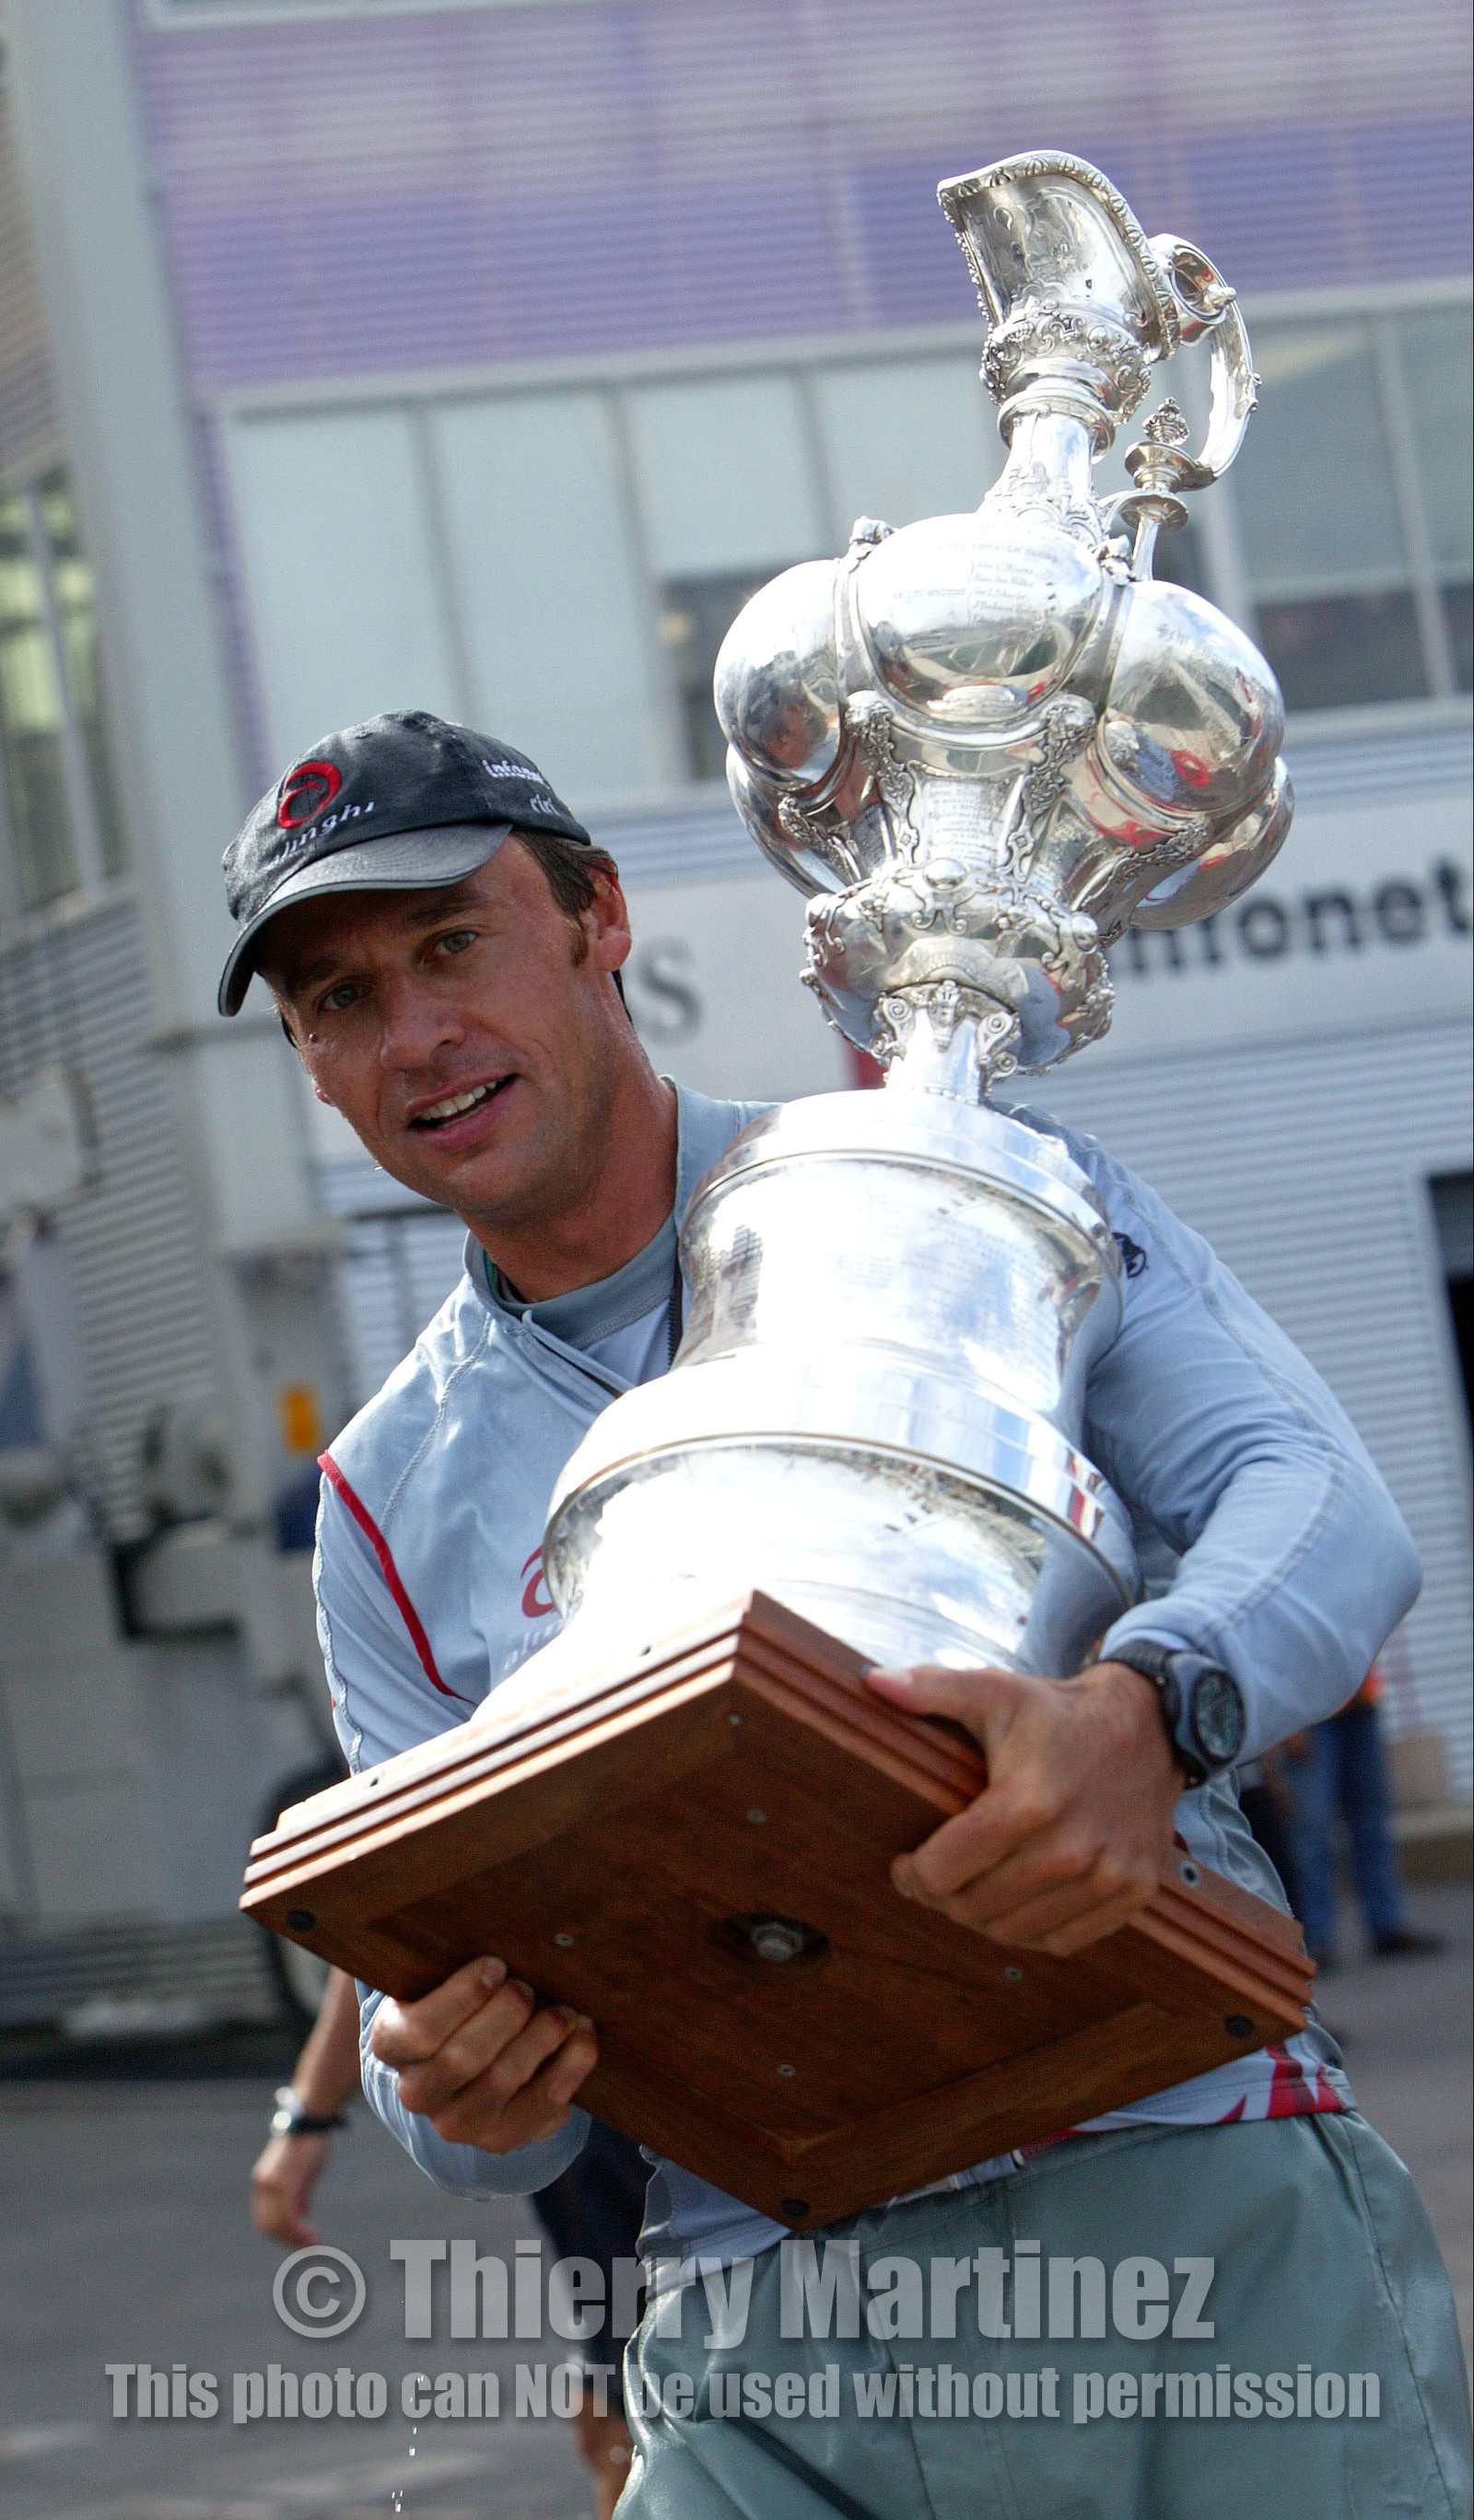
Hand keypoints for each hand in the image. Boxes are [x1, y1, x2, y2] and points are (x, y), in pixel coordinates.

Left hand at [251, 2129, 331, 2245]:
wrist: (310, 2119)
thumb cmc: (309, 2141)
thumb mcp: (303, 2173)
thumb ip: (299, 2194)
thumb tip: (301, 2214)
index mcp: (264, 2182)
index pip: (267, 2218)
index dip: (283, 2234)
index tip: (301, 2240)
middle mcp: (262, 2186)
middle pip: (269, 2226)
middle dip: (289, 2240)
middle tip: (309, 2247)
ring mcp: (270, 2185)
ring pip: (277, 2226)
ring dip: (295, 2240)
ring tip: (313, 2245)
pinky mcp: (281, 2184)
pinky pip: (287, 2218)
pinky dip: (299, 2233)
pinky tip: (313, 2238)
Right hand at [368, 1956, 596, 2151]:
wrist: (469, 2069)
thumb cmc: (459, 2003)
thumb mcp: (440, 1979)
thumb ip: (450, 1958)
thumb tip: (491, 1908)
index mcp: (392, 2044)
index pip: (420, 2029)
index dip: (463, 1995)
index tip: (497, 1965)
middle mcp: (418, 2092)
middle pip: (465, 2055)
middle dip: (508, 2013)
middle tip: (529, 1986)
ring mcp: (459, 2121)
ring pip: (505, 2078)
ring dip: (544, 2035)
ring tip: (566, 2009)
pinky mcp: (502, 2138)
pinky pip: (543, 2104)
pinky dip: (572, 2064)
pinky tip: (583, 2035)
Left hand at [865, 1659, 1181, 1957]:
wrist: (1151, 1726)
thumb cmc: (1059, 1714)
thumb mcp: (995, 1691)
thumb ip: (932, 1688)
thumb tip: (874, 1682)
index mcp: (1027, 1802)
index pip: (942, 1873)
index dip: (912, 1873)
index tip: (906, 1863)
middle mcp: (1071, 1849)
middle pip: (973, 1909)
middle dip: (942, 1896)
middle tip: (936, 1876)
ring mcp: (1107, 1876)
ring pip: (1015, 1933)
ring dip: (984, 1917)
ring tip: (973, 1888)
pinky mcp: (1133, 1893)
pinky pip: (1063, 1942)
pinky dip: (1033, 1931)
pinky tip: (1019, 1899)